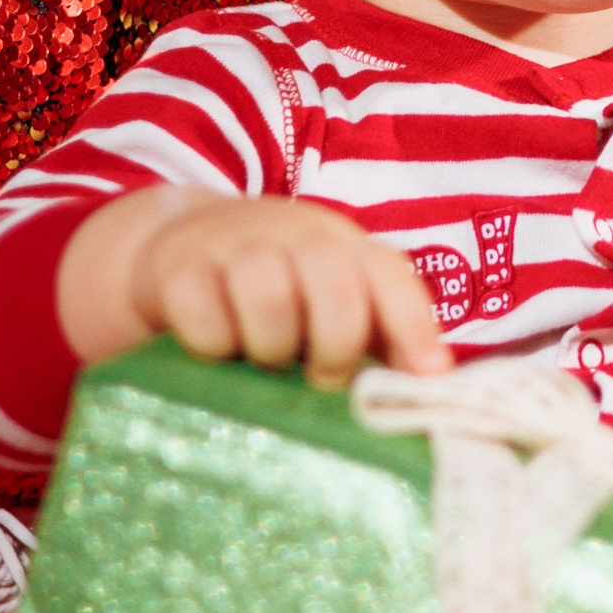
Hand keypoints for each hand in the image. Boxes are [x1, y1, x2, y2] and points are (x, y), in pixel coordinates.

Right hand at [57, 188, 451, 388]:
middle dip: (336, 345)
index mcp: (343, 245)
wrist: (185, 242)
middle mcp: (294, 234)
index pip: (390, 278)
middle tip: (322, 378)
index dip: (413, 328)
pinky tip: (217, 349)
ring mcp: (233, 246)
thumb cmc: (279, 287)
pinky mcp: (178, 270)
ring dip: (272, 348)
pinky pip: (204, 319)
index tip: (424, 377)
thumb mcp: (333, 298)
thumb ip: (383, 335)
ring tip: (265, 360)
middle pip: (334, 284)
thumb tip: (434, 379)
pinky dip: (214, 347)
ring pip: (268, 299)